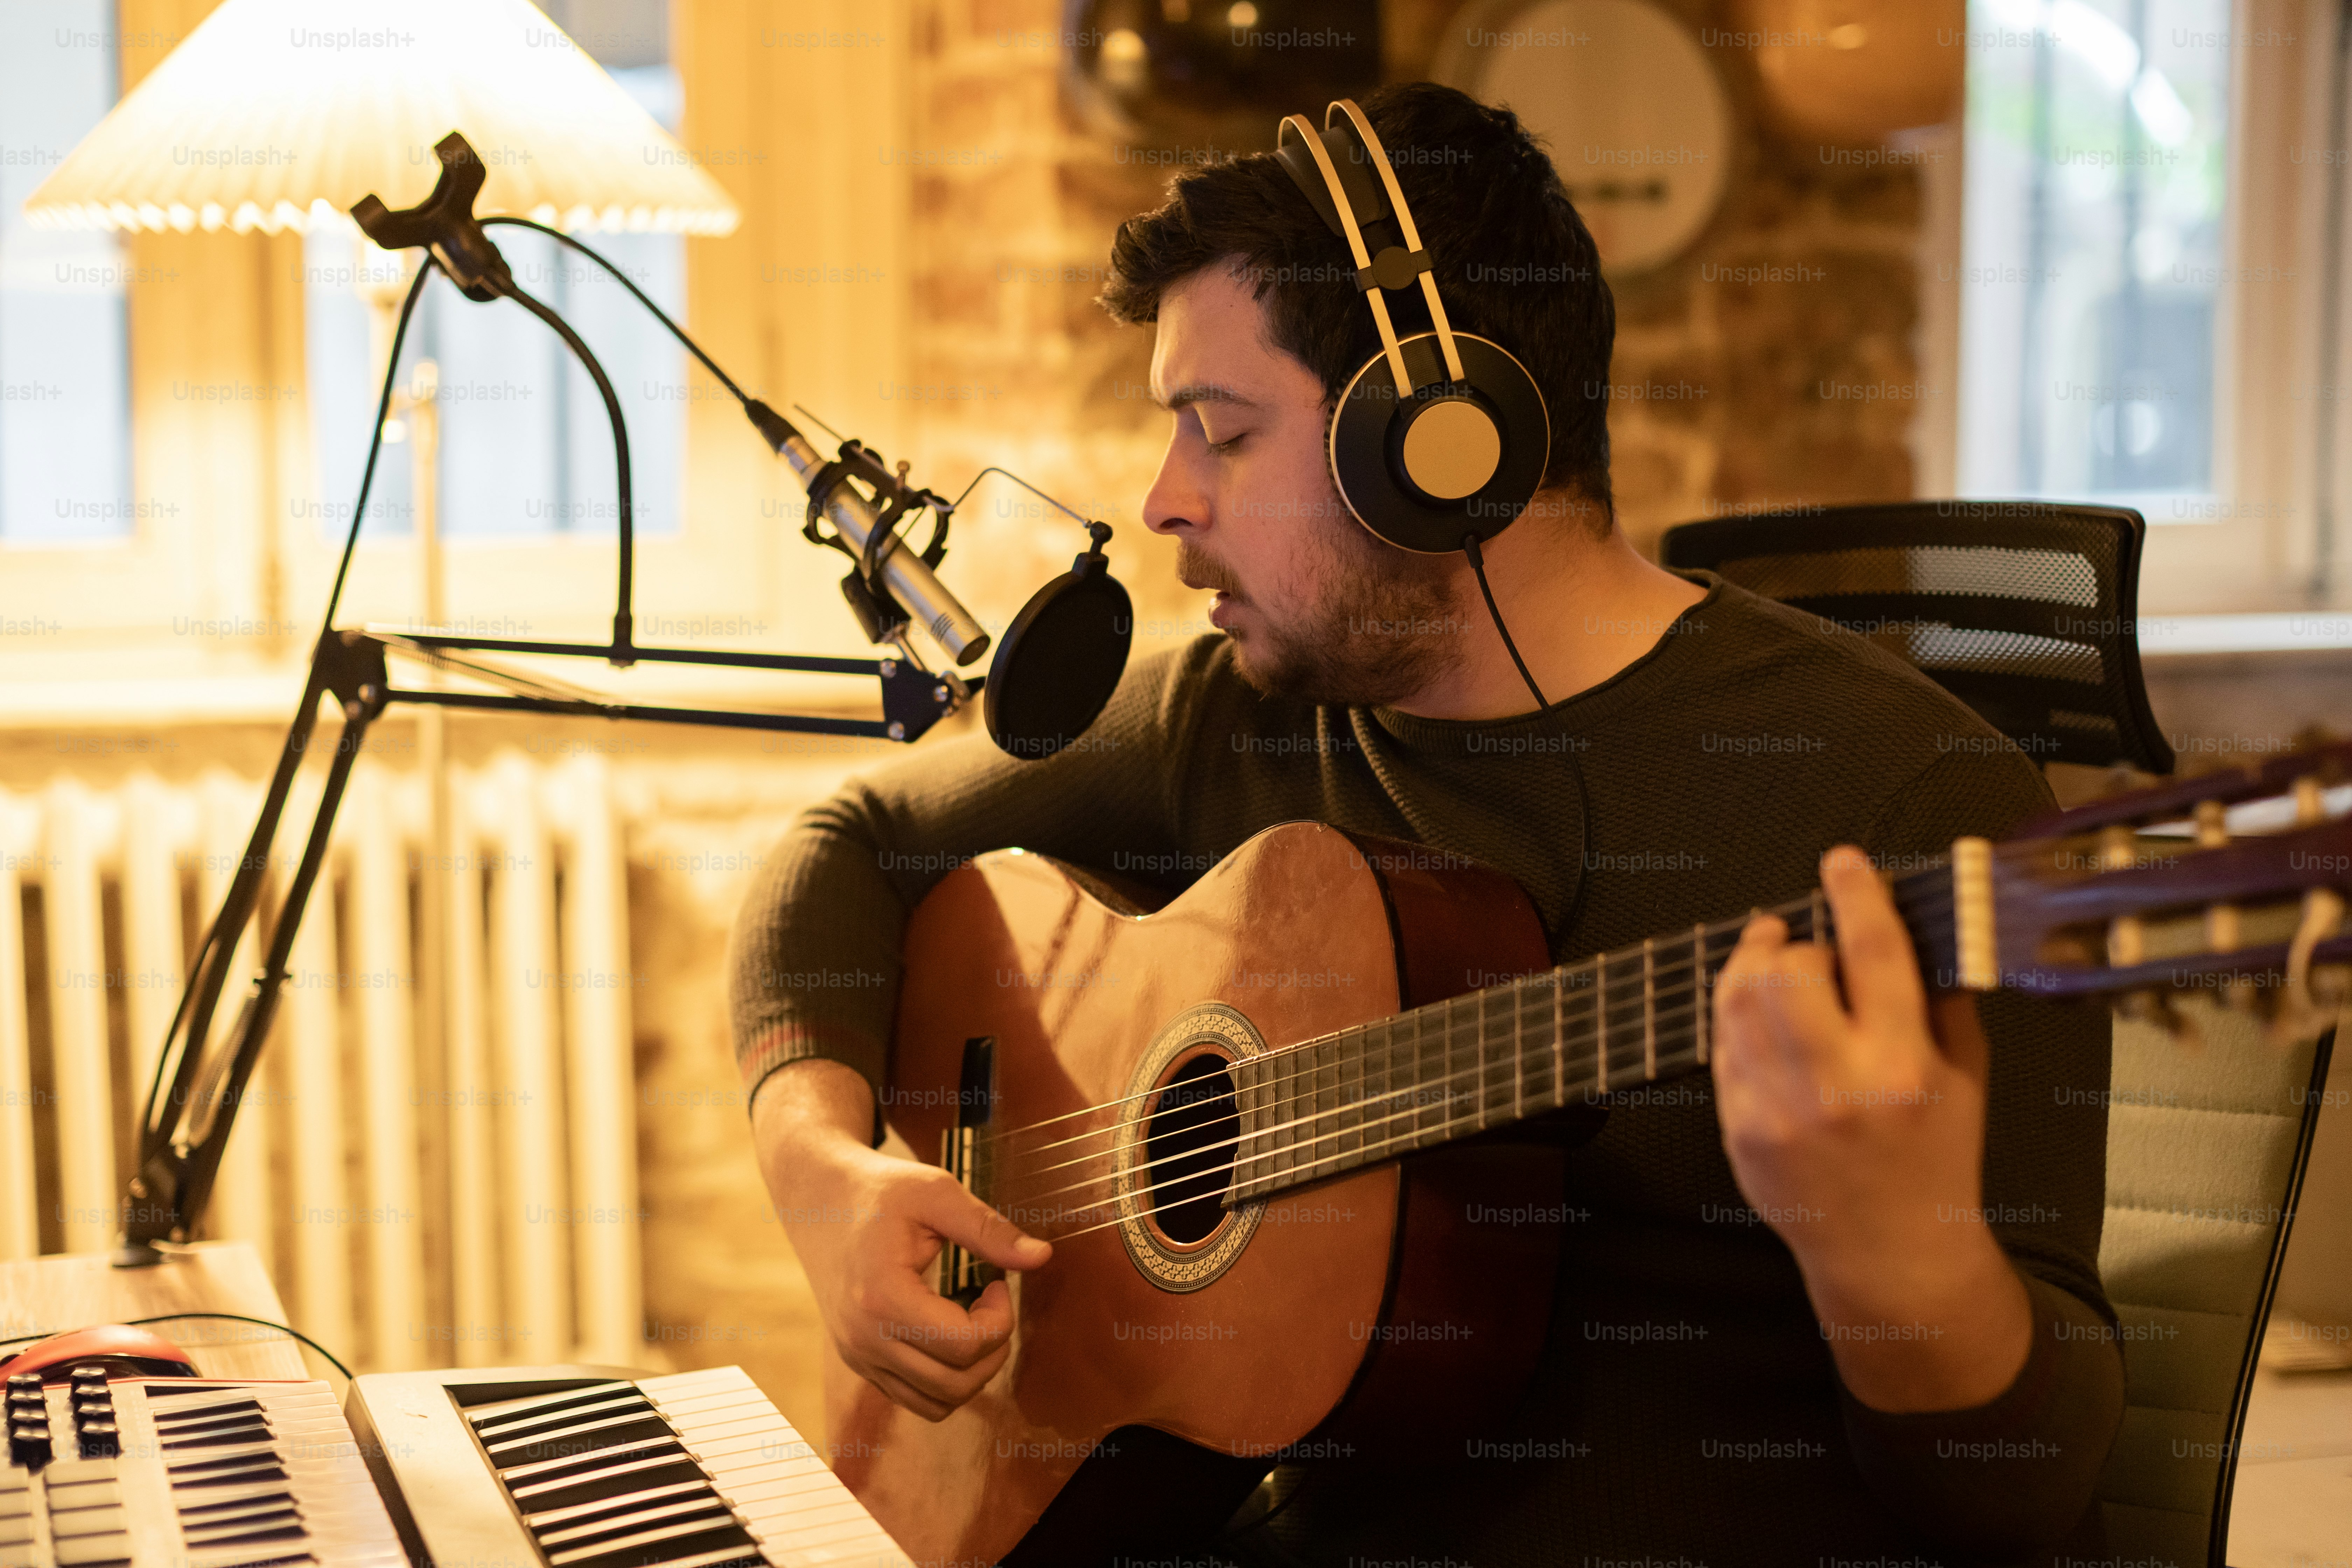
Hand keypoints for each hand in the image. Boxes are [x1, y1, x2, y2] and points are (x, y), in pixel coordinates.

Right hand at [751, 1059, 1050, 1420]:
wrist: (818, 1200)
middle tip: (992, 1303)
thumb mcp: (936, 1192)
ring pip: (937, 1403)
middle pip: (956, 1384)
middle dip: (993, 1348)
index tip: (998, 1282)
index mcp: (881, 1298)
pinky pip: (914, 1398)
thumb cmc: (879, 1191)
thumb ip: (989, 1229)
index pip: (964, 1346)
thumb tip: (1043, 1257)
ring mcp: (858, 1355)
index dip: (1000, 1318)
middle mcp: (864, 1339)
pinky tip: (947, 1330)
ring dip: (972, 1370)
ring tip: (973, 1319)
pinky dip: (945, 1377)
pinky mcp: (859, 1361)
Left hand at [1708, 846, 2031, 1411]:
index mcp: (1904, 1068)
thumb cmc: (1935, 1158)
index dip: (1857, 894)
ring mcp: (1779, 1111)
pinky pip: (1723, 1048)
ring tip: (1770, 959)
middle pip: (1790, 972)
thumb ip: (1944, 1003)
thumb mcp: (1964, 1078)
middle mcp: (1838, 1086)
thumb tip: (1919, 927)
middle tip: (1804, 943)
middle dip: (1796, 944)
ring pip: (1738, 1002)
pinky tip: (1758, 1020)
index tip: (1843, 862)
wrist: (1891, 1251)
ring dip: (1751, 967)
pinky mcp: (1739, 1130)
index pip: (1875, 955)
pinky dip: (1737, 1020)